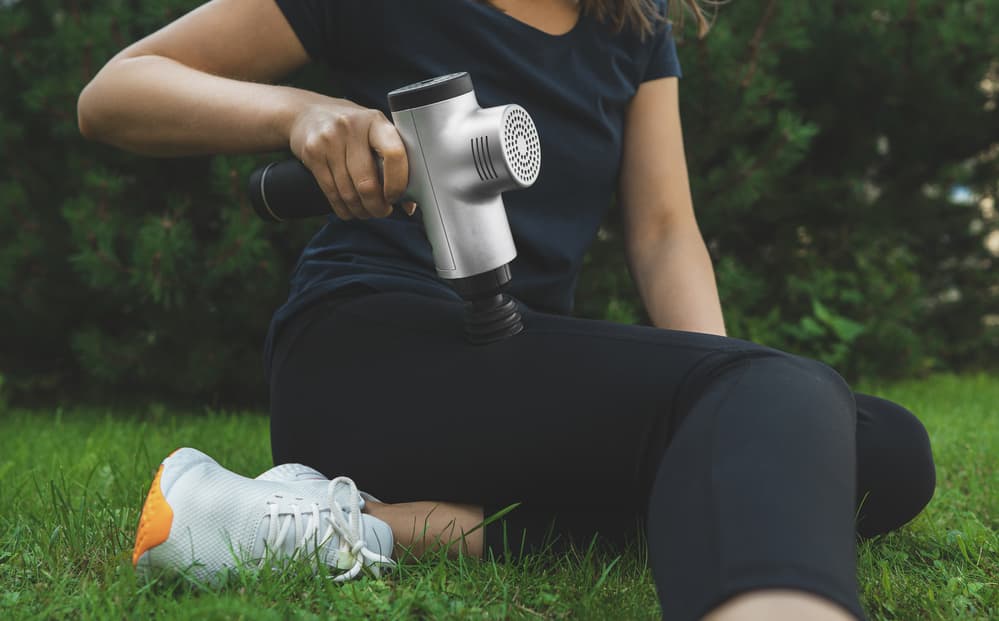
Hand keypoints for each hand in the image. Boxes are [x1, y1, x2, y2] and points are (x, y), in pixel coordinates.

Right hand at [289, 99, 415, 219]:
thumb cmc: (352, 128)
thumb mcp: (375, 132)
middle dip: (377, 206)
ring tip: (366, 212)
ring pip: (348, 191)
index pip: (394, 154)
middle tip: (382, 211)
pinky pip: (330, 191)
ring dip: (360, 210)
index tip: (395, 197)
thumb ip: (393, 160)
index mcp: (376, 121)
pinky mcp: (312, 153)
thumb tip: (409, 203)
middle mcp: (352, 127)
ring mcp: (329, 139)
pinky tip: (349, 210)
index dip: (397, 183)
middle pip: (367, 182)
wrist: (308, 112)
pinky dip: (342, 208)